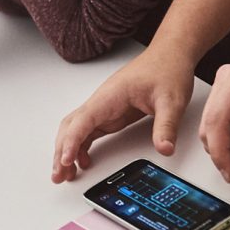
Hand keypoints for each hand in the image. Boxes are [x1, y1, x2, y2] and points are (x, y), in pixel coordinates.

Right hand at [51, 47, 195, 182]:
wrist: (170, 54)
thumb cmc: (167, 69)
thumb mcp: (171, 100)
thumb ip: (166, 125)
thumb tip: (164, 148)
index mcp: (111, 95)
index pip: (83, 120)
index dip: (71, 142)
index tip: (65, 160)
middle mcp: (103, 100)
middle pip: (71, 126)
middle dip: (61, 151)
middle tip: (58, 175)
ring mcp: (105, 106)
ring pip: (76, 129)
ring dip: (67, 150)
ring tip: (65, 173)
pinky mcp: (112, 112)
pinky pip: (89, 130)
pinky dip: (80, 146)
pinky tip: (82, 160)